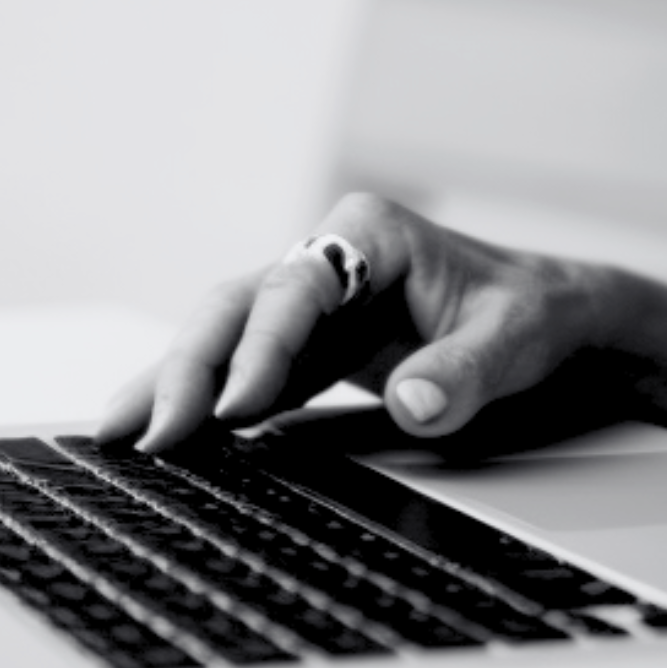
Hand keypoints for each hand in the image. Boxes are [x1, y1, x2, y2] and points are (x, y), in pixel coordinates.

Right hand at [96, 193, 620, 452]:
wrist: (550, 313)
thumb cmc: (532, 310)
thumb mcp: (516, 337)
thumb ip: (465, 369)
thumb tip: (414, 402)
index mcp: (369, 233)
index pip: (295, 288)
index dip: (260, 348)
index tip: (235, 407)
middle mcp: (327, 258)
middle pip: (237, 306)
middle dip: (190, 368)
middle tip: (155, 434)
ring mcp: (310, 304)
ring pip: (224, 337)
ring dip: (173, 384)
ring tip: (116, 434)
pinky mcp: (306, 347)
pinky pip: (243, 371)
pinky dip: (201, 402)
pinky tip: (156, 434)